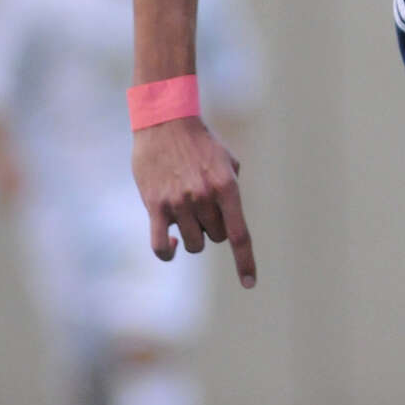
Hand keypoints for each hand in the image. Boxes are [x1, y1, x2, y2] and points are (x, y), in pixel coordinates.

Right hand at [132, 115, 256, 286]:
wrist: (166, 122)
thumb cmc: (200, 142)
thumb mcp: (228, 161)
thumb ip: (232, 190)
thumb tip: (229, 221)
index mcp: (227, 187)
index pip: (240, 234)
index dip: (245, 262)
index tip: (249, 283)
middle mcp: (204, 197)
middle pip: (216, 238)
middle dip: (214, 227)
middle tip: (204, 205)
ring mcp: (179, 203)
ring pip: (193, 243)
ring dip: (193, 235)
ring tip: (188, 212)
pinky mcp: (155, 206)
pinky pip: (161, 246)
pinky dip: (169, 252)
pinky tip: (173, 245)